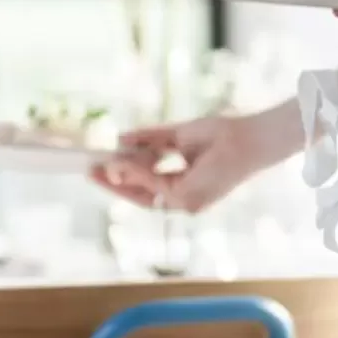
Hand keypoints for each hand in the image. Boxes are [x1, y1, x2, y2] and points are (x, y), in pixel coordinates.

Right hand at [92, 103, 300, 213]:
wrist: (248, 136)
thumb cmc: (221, 134)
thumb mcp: (176, 135)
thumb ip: (149, 141)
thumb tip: (120, 139)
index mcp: (184, 185)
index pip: (146, 187)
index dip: (122, 178)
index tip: (101, 164)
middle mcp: (185, 199)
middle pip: (140, 196)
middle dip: (114, 184)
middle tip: (90, 170)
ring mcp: (187, 202)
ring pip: (144, 193)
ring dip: (122, 178)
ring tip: (101, 164)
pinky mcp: (189, 198)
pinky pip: (155, 186)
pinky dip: (138, 173)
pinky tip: (124, 160)